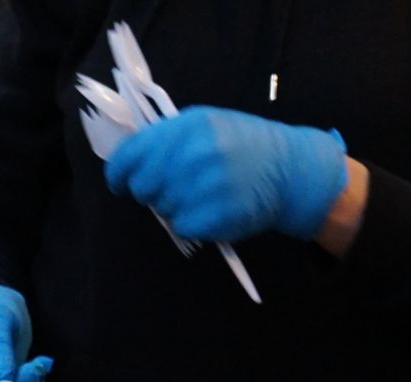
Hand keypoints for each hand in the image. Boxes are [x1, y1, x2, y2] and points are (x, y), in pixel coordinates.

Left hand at [104, 106, 347, 242]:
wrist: (291, 169)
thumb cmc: (243, 145)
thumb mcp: (207, 125)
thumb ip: (168, 138)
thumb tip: (128, 161)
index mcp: (187, 127)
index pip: (129, 156)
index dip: (118, 174)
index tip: (120, 182)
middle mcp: (194, 154)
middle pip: (142, 187)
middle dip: (151, 190)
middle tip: (176, 186)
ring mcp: (206, 186)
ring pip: (162, 208)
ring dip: (176, 206)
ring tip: (203, 193)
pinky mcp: (216, 216)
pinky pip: (182, 226)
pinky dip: (192, 223)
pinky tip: (212, 208)